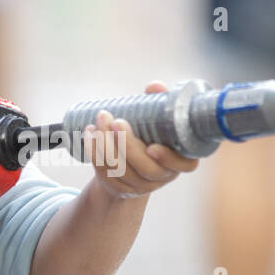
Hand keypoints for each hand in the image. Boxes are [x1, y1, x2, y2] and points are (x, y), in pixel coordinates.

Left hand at [82, 81, 200, 199]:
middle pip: (146, 169)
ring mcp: (141, 185)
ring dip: (106, 145)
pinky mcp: (120, 188)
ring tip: (99, 120)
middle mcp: (162, 176)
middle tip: (115, 121)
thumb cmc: (152, 134)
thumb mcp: (159, 118)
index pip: (184, 166)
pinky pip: (105, 172)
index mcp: (180, 159)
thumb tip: (154, 86)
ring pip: (122, 171)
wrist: (132, 161)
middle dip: (127, 145)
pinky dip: (94, 152)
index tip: (152, 147)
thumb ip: (160, 102)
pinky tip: (90, 134)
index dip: (169, 159)